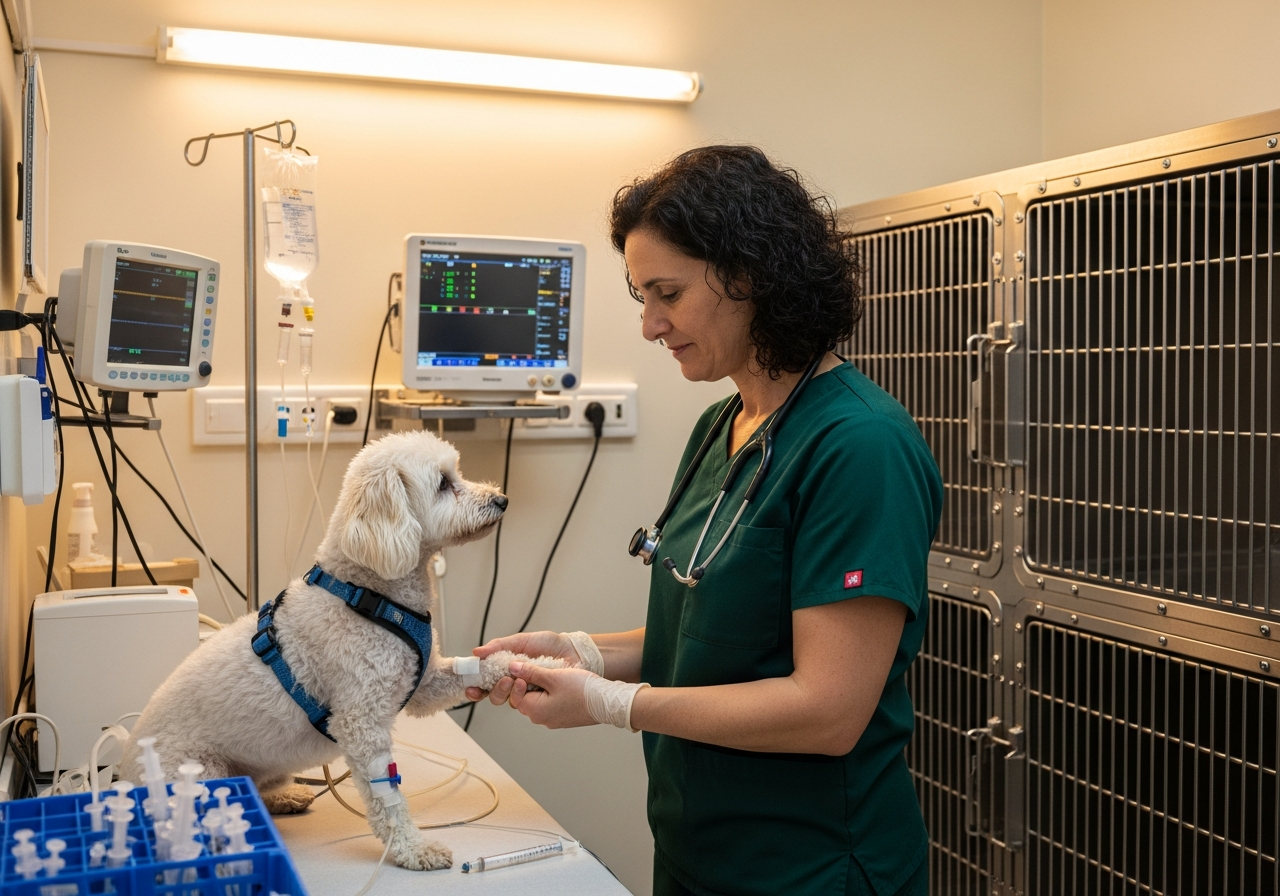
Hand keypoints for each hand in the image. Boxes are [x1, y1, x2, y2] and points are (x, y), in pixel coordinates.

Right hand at [464, 631, 580, 703]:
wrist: (573, 651)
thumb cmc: (549, 644)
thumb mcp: (522, 640)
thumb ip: (499, 646)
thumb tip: (477, 652)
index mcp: (507, 669)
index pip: (486, 683)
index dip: (476, 688)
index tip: (471, 688)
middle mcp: (514, 683)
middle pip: (494, 696)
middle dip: (494, 691)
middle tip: (504, 680)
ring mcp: (527, 693)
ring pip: (509, 701)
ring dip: (509, 692)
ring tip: (518, 680)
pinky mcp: (540, 699)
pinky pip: (527, 704)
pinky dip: (524, 695)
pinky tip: (528, 684)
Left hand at [505, 662, 598, 728]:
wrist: (607, 702)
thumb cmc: (582, 690)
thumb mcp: (553, 676)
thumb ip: (531, 672)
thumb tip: (512, 668)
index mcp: (536, 711)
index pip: (515, 695)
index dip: (518, 679)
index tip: (525, 668)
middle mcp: (542, 719)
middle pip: (525, 698)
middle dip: (529, 683)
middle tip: (539, 668)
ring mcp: (553, 720)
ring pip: (538, 700)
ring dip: (541, 687)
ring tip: (551, 673)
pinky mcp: (563, 717)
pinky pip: (550, 704)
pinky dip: (551, 693)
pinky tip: (560, 682)